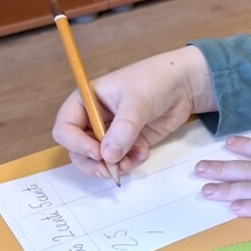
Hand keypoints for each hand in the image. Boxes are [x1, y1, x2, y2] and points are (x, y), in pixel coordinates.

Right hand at [52, 46, 214, 178]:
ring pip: (98, 160)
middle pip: (78, 150)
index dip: (76, 144)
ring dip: (112, 166)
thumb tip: (108, 156)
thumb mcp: (137, 101)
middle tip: (110, 170)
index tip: (98, 153)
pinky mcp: (128, 142)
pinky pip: (120, 160)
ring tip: (131, 162)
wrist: (185, 84)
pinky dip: (129, 163)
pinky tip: (144, 153)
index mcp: (85, 101)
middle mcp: (93, 119)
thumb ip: (123, 129)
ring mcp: (111, 132)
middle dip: (93, 163)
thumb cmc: (155, 81)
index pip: (65, 128)